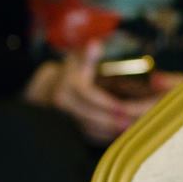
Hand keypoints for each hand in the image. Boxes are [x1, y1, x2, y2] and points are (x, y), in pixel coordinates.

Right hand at [26, 43, 140, 142]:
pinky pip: (90, 136)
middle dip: (113, 121)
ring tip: (133, 130)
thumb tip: (95, 44)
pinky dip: (106, 137)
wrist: (48, 88)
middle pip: (91, 116)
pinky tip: (123, 135)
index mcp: (68, 86)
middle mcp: (63, 104)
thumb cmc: (71, 70)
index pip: (90, 96)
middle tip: (134, 122)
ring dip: (112, 131)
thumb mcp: (78, 58)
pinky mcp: (71, 129)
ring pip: (91, 129)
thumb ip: (89, 55)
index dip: (108, 103)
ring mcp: (65, 118)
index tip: (125, 106)